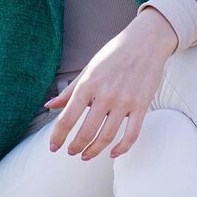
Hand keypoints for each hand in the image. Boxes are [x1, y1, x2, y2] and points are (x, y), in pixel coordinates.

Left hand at [44, 8, 178, 160]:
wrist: (146, 41)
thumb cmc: (115, 54)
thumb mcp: (89, 69)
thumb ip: (70, 90)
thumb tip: (50, 106)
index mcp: (88, 84)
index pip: (67, 119)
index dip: (58, 137)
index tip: (54, 147)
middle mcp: (105, 95)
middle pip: (86, 132)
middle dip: (75, 147)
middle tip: (72, 152)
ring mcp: (125, 101)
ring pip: (106, 136)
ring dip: (94, 150)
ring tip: (87, 155)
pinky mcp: (142, 105)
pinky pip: (132, 134)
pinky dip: (122, 148)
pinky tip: (113, 153)